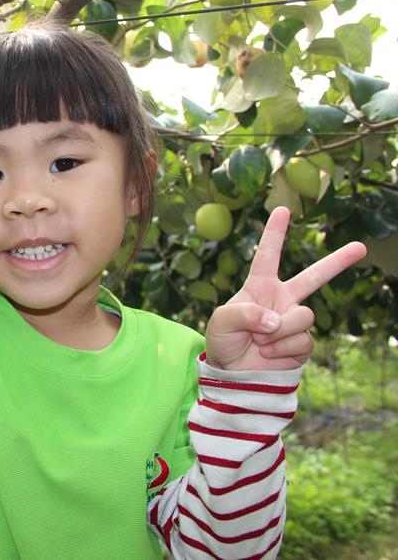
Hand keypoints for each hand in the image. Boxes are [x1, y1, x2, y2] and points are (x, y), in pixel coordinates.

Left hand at [204, 206, 366, 371]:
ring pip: (304, 317)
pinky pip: (303, 341)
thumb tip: (276, 321)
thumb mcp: (222, 322)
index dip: (275, 233)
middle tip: (361, 247)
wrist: (234, 374)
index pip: (267, 255)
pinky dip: (283, 349)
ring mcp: (294, 321)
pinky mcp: (302, 343)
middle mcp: (281, 300)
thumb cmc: (224, 341)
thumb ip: (245, 314)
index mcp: (259, 287)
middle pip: (314, 277)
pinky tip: (269, 354)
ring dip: (280, 331)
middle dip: (338, 261)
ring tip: (261, 341)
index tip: (282, 210)